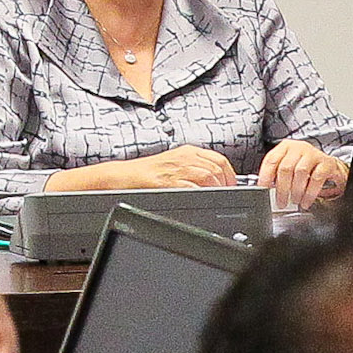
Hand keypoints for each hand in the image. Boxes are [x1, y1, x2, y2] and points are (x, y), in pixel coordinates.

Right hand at [73, 145, 234, 189]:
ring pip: (207, 176)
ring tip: (214, 200)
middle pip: (217, 168)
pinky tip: (200, 201)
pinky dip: (200, 194)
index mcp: (188, 152)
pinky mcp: (166, 180)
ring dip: (215, 189)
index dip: (230, 176)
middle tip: (225, 197)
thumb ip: (195, 171)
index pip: (219, 160)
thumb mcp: (175, 165)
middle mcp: (184, 157)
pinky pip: (191, 186)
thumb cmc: (147, 174)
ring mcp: (175, 168)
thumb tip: (216, 184)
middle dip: (225, 185)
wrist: (122, 177)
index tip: (230, 188)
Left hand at [257, 137, 348, 208]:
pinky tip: (306, 201)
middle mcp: (299, 148)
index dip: (265, 176)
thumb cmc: (306, 167)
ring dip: (296, 191)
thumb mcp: (290, 167)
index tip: (263, 189)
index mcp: (286, 147)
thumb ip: (278, 175)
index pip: (271, 160)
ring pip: (300, 172)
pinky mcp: (326, 163)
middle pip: (286, 168)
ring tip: (295, 201)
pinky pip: (316, 179)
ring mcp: (313, 154)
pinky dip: (309, 193)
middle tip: (281, 202)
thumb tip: (268, 190)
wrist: (329, 166)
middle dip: (282, 189)